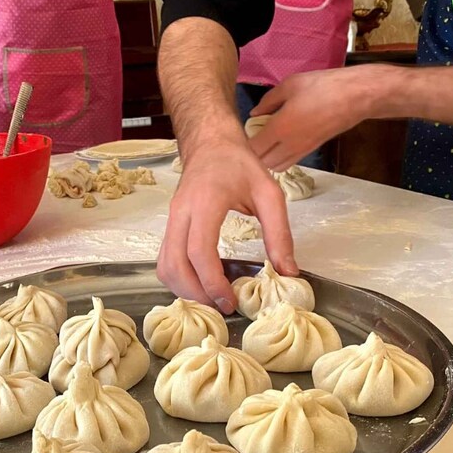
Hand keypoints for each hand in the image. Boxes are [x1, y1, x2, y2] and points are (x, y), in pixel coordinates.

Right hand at [157, 134, 297, 313]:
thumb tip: (288, 272)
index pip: (198, 251)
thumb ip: (280, 233)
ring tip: (211, 301)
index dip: (212, 282)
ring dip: (183, 290)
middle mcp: (181, 212)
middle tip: (220, 308)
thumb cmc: (239, 164)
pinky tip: (200, 286)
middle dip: (195, 293)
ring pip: (164, 265)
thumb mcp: (270, 193)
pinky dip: (178, 279)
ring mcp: (171, 220)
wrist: (210, 144)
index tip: (230, 300)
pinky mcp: (169, 226)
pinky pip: (164, 260)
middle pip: (174, 264)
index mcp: (206, 202)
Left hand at [248, 66, 380, 170]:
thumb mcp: (290, 85)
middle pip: (262, 162)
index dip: (244, 143)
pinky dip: (278, 159)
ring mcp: (301, 150)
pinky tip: (278, 143)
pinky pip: (288, 162)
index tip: (243, 131)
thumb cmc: (322, 87)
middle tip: (251, 138)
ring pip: (275, 166)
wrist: (355, 97)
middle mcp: (289, 145)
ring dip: (266, 159)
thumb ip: (268, 101)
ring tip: (263, 142)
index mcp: (280, 128)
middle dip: (253, 154)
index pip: (253, 148)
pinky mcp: (311, 150)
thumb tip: (254, 113)